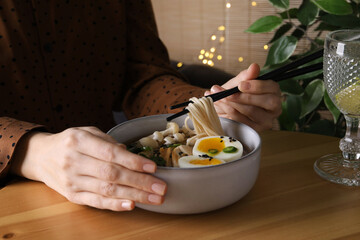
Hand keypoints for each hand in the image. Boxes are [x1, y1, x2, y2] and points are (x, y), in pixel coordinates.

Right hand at [11, 127, 166, 210]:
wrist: (41, 156)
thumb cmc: (70, 142)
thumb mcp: (87, 132)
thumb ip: (109, 142)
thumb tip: (132, 156)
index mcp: (79, 141)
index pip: (110, 154)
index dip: (133, 162)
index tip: (152, 167)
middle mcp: (74, 162)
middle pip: (111, 174)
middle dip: (140, 182)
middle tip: (161, 187)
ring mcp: (72, 181)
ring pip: (107, 190)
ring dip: (134, 195)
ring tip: (154, 198)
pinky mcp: (72, 196)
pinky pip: (96, 202)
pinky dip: (115, 205)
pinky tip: (131, 205)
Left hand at [205, 63, 281, 131]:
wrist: (221, 109)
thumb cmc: (233, 94)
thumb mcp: (237, 83)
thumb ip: (246, 76)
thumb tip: (255, 66)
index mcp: (273, 92)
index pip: (272, 88)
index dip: (257, 86)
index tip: (240, 85)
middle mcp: (274, 108)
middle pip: (268, 102)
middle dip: (245, 97)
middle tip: (227, 94)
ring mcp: (266, 121)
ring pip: (252, 111)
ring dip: (232, 103)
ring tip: (218, 97)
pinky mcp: (255, 130)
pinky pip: (243, 121)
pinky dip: (229, 112)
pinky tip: (220, 106)